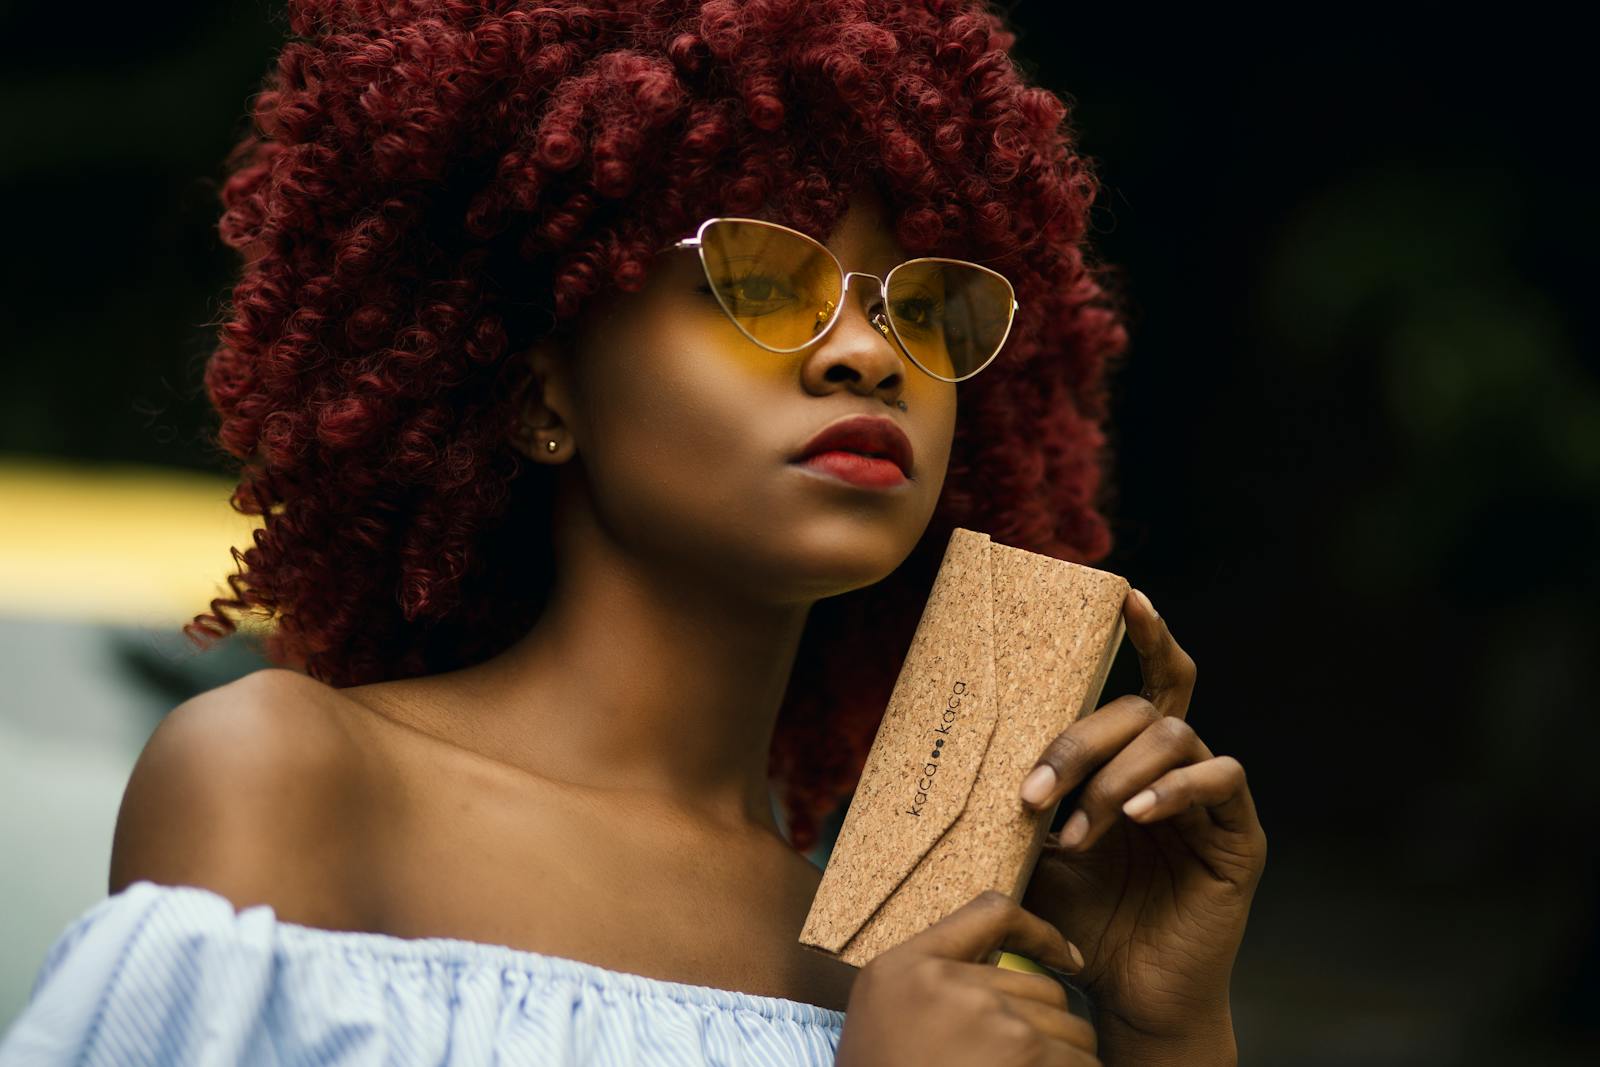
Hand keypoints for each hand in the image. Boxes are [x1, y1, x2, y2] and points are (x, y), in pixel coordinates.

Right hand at [834, 890, 1100, 1066]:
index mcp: (906, 966)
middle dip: (1049, 1027)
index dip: (1042, 933)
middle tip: (1025, 1063)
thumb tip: (1007, 979)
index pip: (991, 914)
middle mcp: (948, 982)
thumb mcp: (884, 1014)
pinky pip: (1082, 1061)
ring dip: (1066, 1058)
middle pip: (1045, 988)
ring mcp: (989, 1017)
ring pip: (1072, 1028)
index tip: (1069, 958)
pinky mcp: (1024, 1053)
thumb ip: (932, 982)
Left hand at [1015, 589, 1265, 1055]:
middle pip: (1139, 709)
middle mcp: (1175, 768)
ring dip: (1113, 778)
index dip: (1143, 634)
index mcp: (1132, 761)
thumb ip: (1023, 798)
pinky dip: (1175, 788)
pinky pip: (1221, 778)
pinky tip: (1139, 815)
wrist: (1123, 991)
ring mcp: (1211, 800)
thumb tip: (960, 754)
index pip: (1145, 682)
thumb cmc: (1078, 919)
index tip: (1122, 594)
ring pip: (1173, 737)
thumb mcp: (1032, 849)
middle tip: (1033, 792)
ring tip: (1078, 834)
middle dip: (1079, 742)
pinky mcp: (1240, 836)